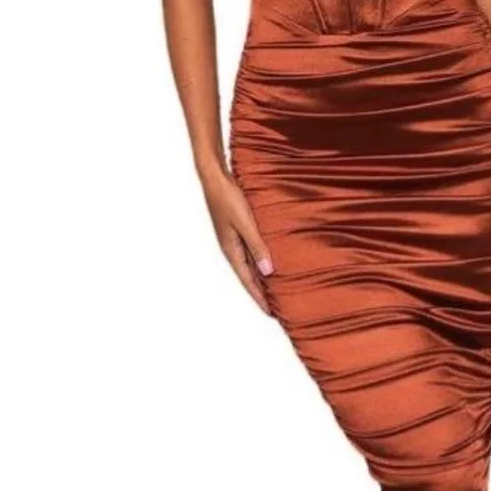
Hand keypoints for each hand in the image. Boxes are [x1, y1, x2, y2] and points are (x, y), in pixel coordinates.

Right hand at [199, 164, 275, 315]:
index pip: (248, 281)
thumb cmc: (228, 198)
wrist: (214, 177)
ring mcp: (232, 238)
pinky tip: (268, 259)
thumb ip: (257, 246)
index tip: (271, 313)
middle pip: (248, 276)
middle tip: (276, 307)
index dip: (260, 297)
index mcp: (231, 250)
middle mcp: (231, 248)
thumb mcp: (245, 223)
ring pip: (250, 263)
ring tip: (274, 288)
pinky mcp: (236, 228)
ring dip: (261, 277)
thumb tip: (268, 272)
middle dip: (261, 292)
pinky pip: (250, 250)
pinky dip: (259, 260)